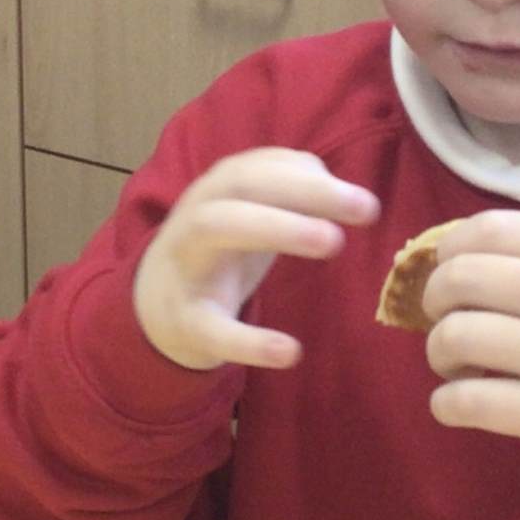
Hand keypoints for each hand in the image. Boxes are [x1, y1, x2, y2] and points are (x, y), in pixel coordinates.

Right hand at [133, 148, 378, 369]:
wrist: (153, 305)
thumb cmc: (219, 250)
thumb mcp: (252, 214)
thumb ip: (292, 192)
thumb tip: (343, 191)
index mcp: (220, 189)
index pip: (263, 168)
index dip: (314, 178)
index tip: (366, 201)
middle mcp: (198, 214)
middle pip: (241, 185)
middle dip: (303, 191)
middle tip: (365, 210)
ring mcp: (186, 264)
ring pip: (217, 228)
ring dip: (277, 227)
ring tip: (333, 243)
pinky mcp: (184, 319)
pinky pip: (212, 327)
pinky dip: (249, 341)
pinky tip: (289, 352)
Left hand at [423, 211, 519, 465]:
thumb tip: (448, 254)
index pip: (497, 228)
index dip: (451, 244)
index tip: (446, 265)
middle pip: (465, 277)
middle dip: (433, 296)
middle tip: (444, 317)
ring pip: (458, 336)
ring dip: (437, 350)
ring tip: (454, 363)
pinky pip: (469, 402)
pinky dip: (444, 403)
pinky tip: (456, 402)